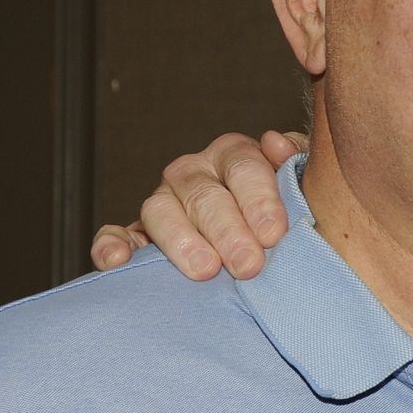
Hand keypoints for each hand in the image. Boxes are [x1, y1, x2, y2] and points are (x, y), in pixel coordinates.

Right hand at [89, 129, 304, 279]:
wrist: (259, 247)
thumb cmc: (285, 213)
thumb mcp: (300, 183)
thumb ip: (297, 159)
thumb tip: (276, 142)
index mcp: (233, 155)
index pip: (243, 166)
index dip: (259, 198)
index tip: (275, 233)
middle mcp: (193, 173)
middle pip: (204, 194)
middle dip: (228, 230)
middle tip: (249, 264)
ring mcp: (161, 202)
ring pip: (160, 211)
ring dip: (182, 241)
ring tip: (206, 270)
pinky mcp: (135, 235)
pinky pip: (116, 234)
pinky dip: (112, 245)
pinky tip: (120, 260)